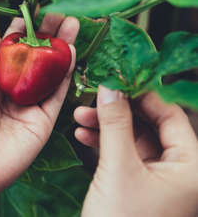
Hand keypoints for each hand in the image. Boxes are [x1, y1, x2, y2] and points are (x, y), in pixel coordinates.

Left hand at [0, 15, 78, 216]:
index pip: (9, 54)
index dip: (19, 34)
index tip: (30, 13)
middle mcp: (11, 93)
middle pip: (33, 60)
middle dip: (46, 36)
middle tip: (58, 12)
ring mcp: (29, 106)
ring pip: (50, 73)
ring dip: (61, 49)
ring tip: (72, 23)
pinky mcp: (44, 120)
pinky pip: (58, 93)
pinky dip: (66, 72)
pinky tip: (71, 50)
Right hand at [75, 86, 197, 216]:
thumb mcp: (118, 167)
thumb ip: (115, 123)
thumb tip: (110, 87)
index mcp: (191, 166)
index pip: (171, 116)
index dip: (142, 96)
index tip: (115, 81)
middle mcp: (180, 171)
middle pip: (150, 126)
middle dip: (118, 112)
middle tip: (92, 99)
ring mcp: (159, 179)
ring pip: (134, 140)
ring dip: (107, 127)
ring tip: (79, 118)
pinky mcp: (140, 185)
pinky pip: (125, 156)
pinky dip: (105, 145)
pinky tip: (83, 136)